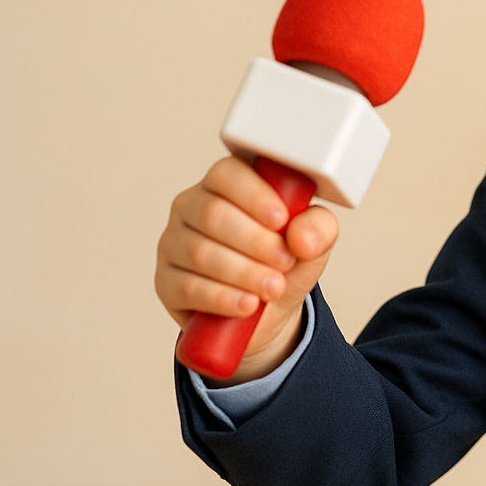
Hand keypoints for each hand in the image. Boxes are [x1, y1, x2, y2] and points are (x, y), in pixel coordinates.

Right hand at [154, 155, 339, 383]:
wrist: (267, 310)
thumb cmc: (284, 263)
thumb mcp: (313, 243)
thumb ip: (319, 228)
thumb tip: (301, 236)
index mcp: (227, 186)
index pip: (227, 174)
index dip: (254, 195)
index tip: (281, 219)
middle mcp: (192, 208)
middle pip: (212, 214)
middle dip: (255, 241)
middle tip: (285, 261)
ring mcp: (174, 244)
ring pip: (199, 253)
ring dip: (243, 273)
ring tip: (273, 287)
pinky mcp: (165, 282)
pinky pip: (187, 287)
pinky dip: (222, 298)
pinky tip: (247, 304)